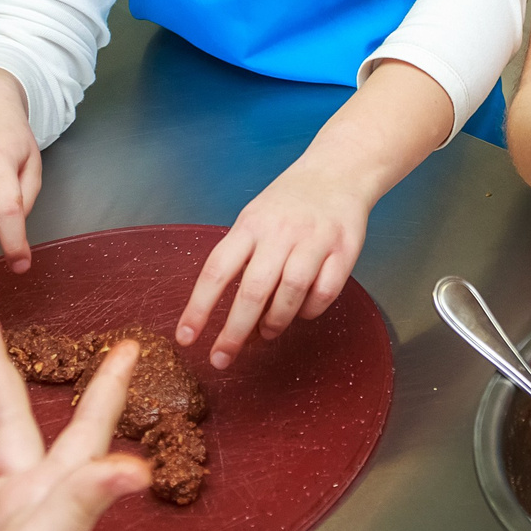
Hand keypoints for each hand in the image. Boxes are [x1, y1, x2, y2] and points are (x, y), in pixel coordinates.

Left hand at [174, 160, 373, 368]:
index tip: (186, 338)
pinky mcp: (344, 250)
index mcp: (251, 224)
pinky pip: (324, 292)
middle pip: (253, 290)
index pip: (217, 270)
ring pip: (291, 293)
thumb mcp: (254, 219)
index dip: (199, 307)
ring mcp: (314, 240)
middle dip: (234, 331)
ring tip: (266, 333)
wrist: (338, 171)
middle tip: (222, 358)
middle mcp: (281, 232)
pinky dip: (310, 310)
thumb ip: (243, 262)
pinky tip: (302, 311)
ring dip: (275, 322)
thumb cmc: (289, 203)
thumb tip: (234, 319)